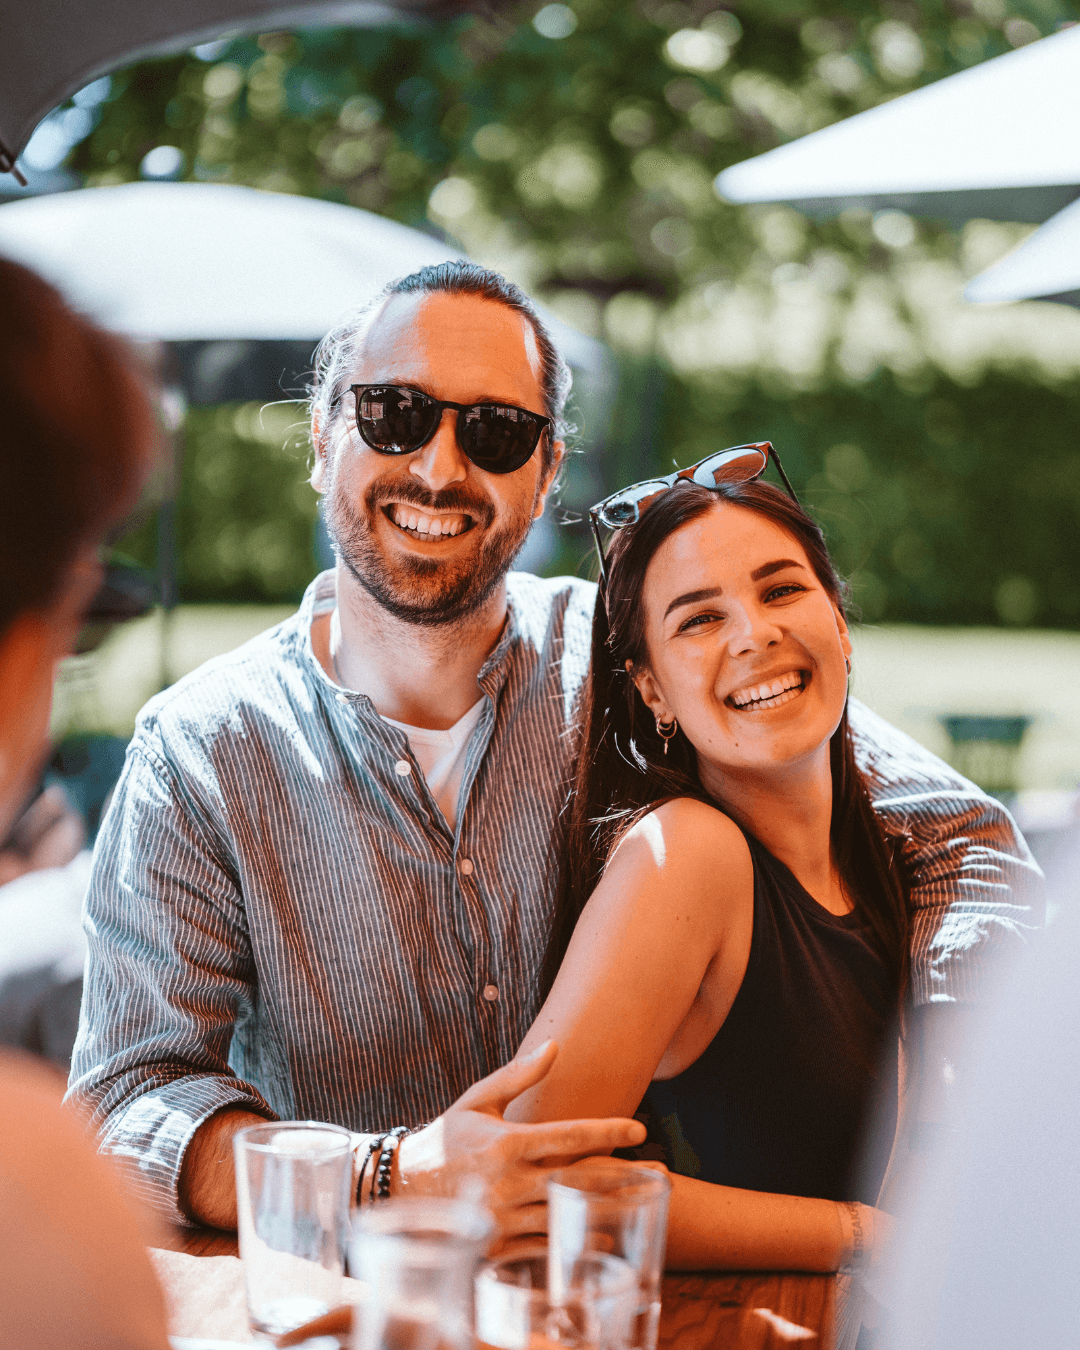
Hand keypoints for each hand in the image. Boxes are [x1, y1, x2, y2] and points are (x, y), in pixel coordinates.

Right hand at [395, 1040, 646, 1236]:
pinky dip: (576, 1241)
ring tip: (647, 1205)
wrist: (400, 1187)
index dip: (606, 1132)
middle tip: (661, 1173)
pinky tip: (604, 1238)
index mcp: (507, 1143)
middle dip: (624, 1176)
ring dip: (610, 1211)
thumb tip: (555, 1046)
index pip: (568, 1136)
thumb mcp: (477, 1100)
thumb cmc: (445, 1138)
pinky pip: (546, 1245)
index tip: (639, 1129)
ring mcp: (504, 1218)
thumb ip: (518, 1075)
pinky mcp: (498, 1245)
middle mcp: (508, 1182)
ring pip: (568, 1216)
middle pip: (579, 1180)